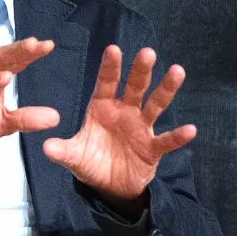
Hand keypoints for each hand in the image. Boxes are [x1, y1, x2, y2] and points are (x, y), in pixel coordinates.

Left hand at [43, 45, 195, 205]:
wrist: (109, 186)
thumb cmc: (92, 161)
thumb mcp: (75, 156)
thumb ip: (63, 150)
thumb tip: (46, 147)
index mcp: (103, 108)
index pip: (107, 83)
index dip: (110, 67)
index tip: (113, 49)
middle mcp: (124, 112)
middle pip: (134, 87)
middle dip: (140, 70)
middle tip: (147, 52)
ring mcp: (141, 128)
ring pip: (155, 105)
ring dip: (166, 89)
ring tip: (177, 71)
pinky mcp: (152, 148)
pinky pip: (166, 140)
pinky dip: (178, 136)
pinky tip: (190, 129)